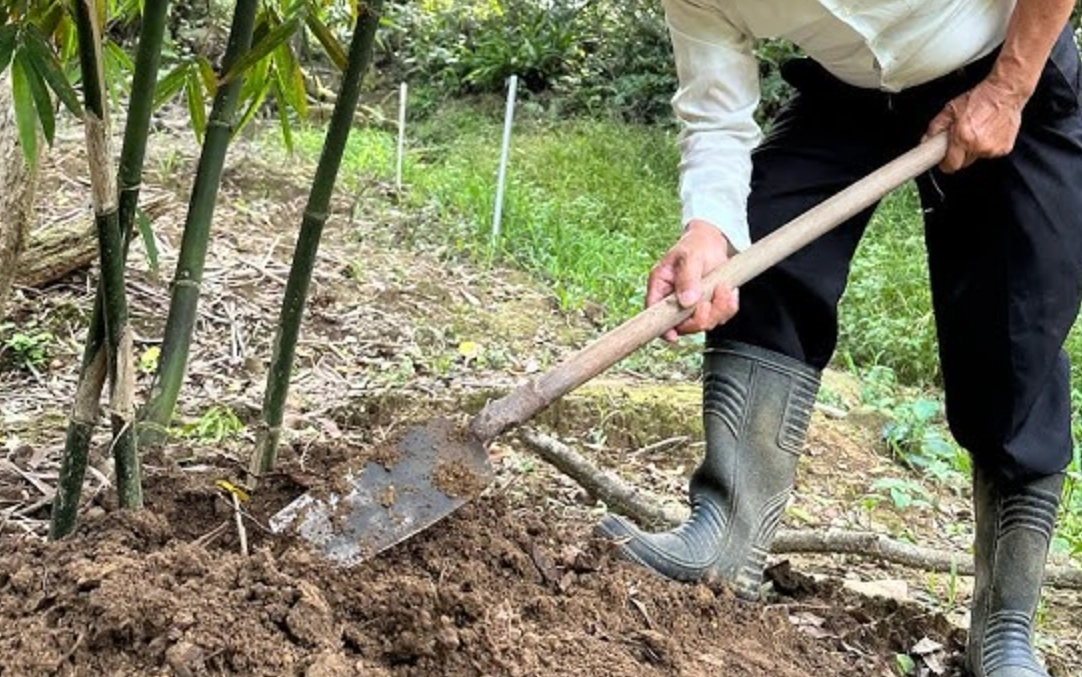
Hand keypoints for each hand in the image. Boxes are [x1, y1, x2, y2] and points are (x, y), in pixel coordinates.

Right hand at [647, 220, 739, 342]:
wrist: (712, 242)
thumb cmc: (695, 245)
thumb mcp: (689, 256)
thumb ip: (687, 278)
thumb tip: (686, 301)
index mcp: (661, 289)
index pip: (655, 316)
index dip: (663, 329)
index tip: (673, 334)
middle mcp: (675, 302)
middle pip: (684, 327)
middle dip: (700, 317)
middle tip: (707, 300)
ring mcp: (693, 307)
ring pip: (706, 324)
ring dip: (718, 309)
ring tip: (721, 287)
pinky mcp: (710, 307)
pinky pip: (722, 317)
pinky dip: (728, 305)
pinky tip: (726, 289)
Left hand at [924, 75, 1027, 172]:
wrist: (1004, 92)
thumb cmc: (980, 98)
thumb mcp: (950, 109)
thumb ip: (936, 127)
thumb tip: (926, 139)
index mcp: (963, 138)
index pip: (950, 165)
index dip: (945, 163)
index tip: (943, 160)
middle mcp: (978, 146)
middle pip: (963, 162)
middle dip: (959, 153)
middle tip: (961, 138)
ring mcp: (993, 148)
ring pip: (977, 157)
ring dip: (974, 148)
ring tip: (977, 131)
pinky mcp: (1005, 148)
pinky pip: (990, 152)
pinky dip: (988, 145)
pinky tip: (988, 131)